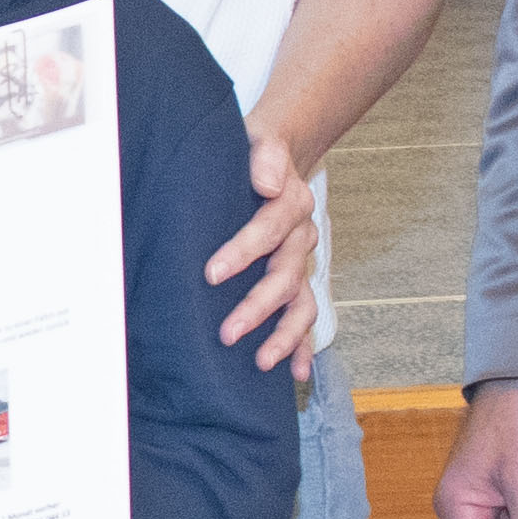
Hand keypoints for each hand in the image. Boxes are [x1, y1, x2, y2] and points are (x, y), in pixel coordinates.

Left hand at [204, 123, 323, 373]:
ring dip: (284, 336)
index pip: (268, 231)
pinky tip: (297, 374)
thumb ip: (266, 158)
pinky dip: (304, 346)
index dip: (242, 252)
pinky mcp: (298, 282)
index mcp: (292, 205)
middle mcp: (301, 238)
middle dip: (257, 308)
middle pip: (284, 278)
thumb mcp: (261, 144)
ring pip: (301, 305)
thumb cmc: (257, 157)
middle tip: (228, 332)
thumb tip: (269, 182)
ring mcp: (301, 264)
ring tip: (262, 362)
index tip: (211, 274)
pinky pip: (306, 318)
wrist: (276, 160)